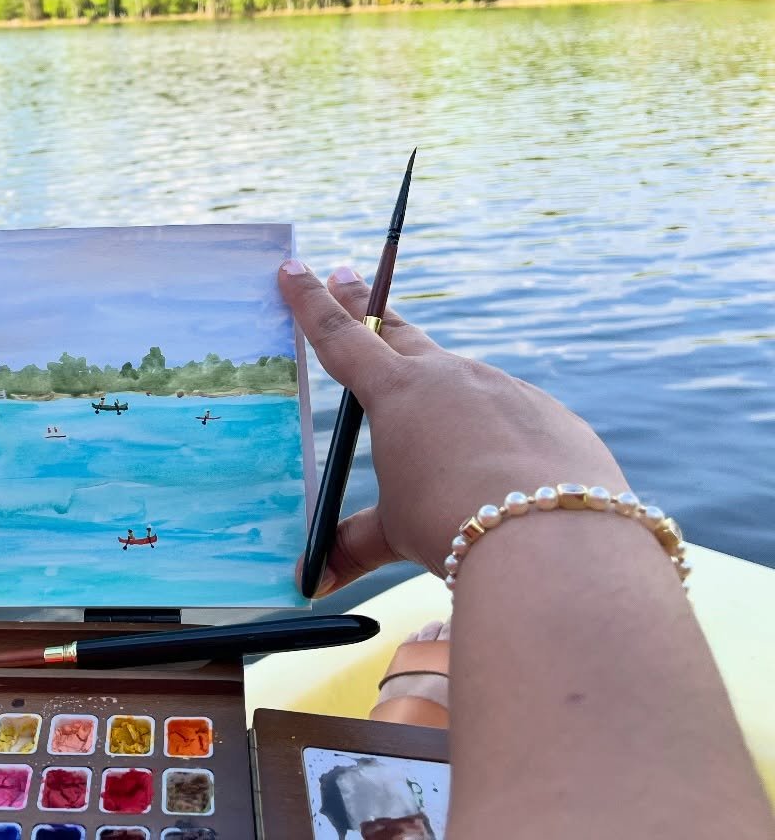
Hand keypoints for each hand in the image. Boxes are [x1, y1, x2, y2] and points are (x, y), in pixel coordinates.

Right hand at [279, 261, 628, 595]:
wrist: (556, 538)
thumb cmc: (455, 525)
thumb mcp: (397, 533)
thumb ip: (356, 544)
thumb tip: (310, 581)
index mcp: (397, 393)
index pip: (340, 337)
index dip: (312, 303)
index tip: (295, 269)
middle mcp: (450, 377)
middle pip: (399, 331)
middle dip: (366, 304)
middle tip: (347, 276)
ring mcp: (505, 390)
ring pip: (460, 377)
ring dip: (438, 383)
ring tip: (429, 413)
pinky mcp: (550, 416)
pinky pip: (512, 414)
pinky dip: (496, 430)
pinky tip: (499, 465)